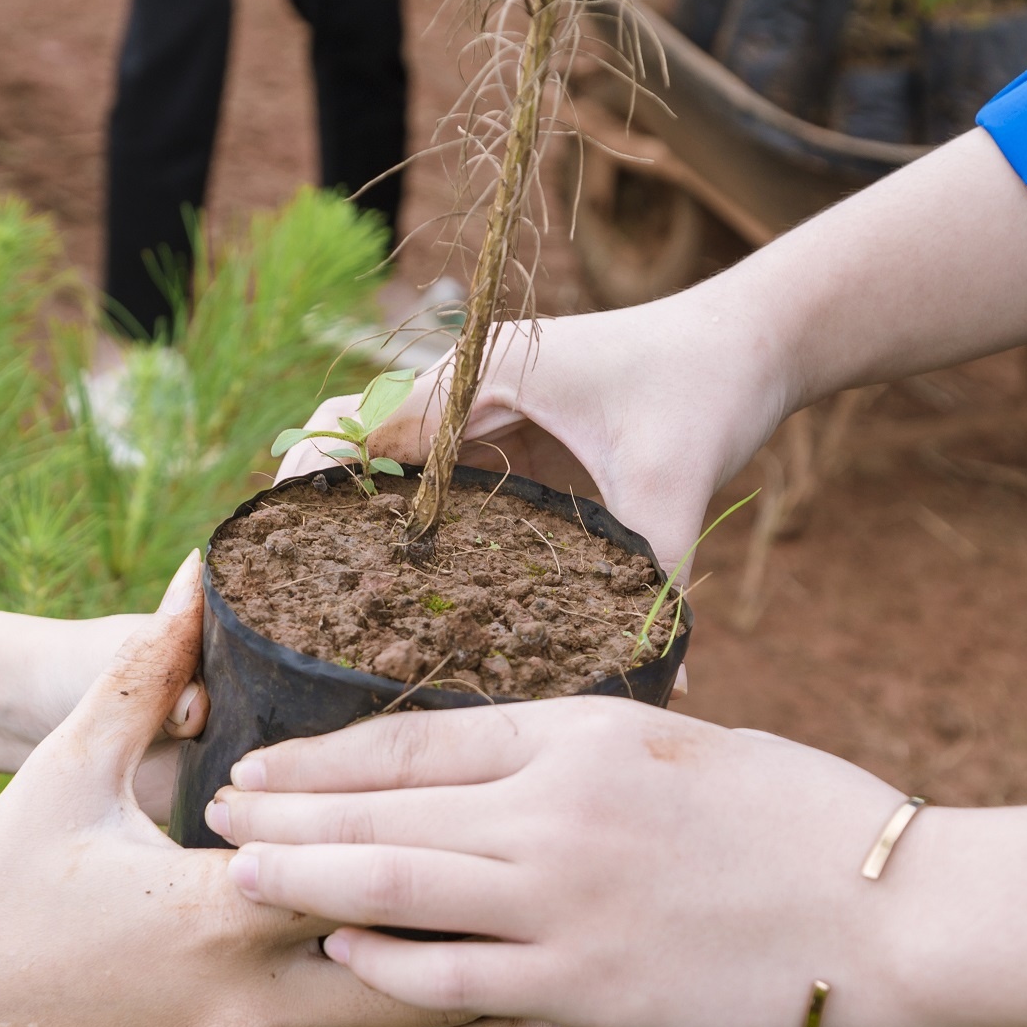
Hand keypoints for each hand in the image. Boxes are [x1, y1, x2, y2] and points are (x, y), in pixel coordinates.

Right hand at [0, 553, 562, 1026]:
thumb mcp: (64, 772)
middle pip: (423, 990)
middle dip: (507, 961)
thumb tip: (197, 571)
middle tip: (574, 922)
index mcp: (217, 907)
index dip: (459, 863)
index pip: (374, 882)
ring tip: (552, 1006)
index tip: (531, 837)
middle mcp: (244, 1007)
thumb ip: (142, 675)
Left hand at [205, 697, 896, 1026]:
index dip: (323, 756)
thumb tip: (493, 769)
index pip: (415, 741)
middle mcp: (556, 810)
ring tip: (233, 881)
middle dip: (287, 815)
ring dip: (307, 886)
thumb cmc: (794, 818)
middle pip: (383, 812)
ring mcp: (567, 902)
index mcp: (578, 734)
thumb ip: (575, 754)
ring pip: (398, 892)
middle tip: (212, 815)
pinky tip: (337, 963)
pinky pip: (459, 979)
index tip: (260, 761)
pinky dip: (387, 969)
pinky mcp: (588, 984)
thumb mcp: (674, 746)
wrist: (888, 909)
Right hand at [278, 304, 783, 576]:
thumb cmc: (705, 392)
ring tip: (318, 591)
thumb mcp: (676, 489)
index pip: (358, 420)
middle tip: (283, 586)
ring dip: (351, 506)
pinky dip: (399, 507)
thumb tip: (667, 686)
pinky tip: (393, 576)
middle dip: (310, 501)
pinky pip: (428, 464)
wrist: (749, 341)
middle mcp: (466, 382)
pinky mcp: (505, 426)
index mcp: (481, 374)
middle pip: (352, 434)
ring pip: (382, 450)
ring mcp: (481, 402)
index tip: (276, 548)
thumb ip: (660, 586)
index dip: (307, 482)